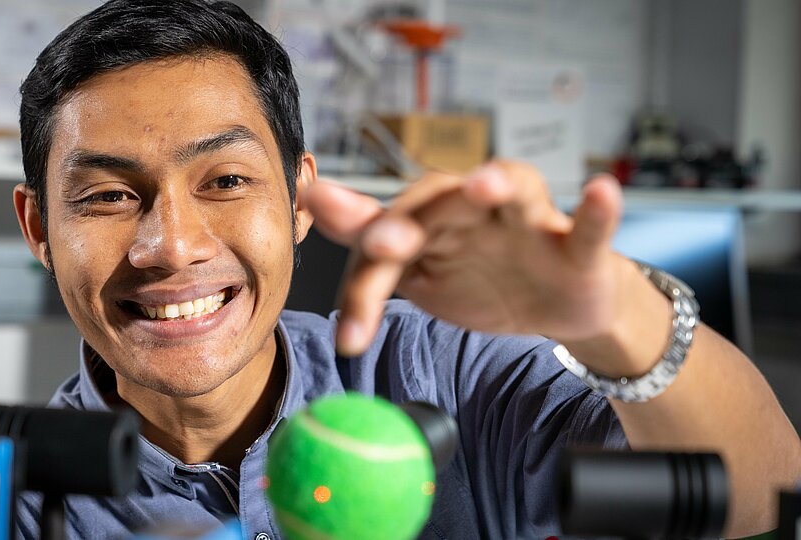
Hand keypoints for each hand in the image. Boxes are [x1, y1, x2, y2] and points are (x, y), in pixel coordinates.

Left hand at [303, 160, 642, 360]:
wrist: (556, 304)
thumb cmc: (481, 280)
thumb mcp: (420, 273)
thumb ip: (369, 248)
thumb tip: (312, 202)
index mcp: (430, 220)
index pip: (387, 242)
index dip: (364, 280)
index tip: (347, 325)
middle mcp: (473, 208)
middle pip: (436, 209)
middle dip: (410, 225)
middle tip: (382, 244)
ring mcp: (526, 222)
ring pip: (512, 193)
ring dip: (498, 184)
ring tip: (483, 184)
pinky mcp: (576, 244)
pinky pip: (588, 226)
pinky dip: (598, 211)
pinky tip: (601, 192)